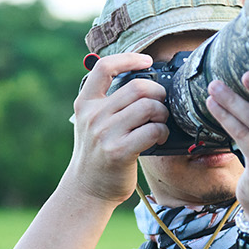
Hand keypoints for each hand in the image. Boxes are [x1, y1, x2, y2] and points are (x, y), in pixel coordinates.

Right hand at [63, 54, 169, 203]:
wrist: (87, 189)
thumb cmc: (98, 154)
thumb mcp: (92, 123)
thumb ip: (109, 104)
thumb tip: (145, 85)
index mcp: (85, 103)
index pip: (104, 67)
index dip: (129, 59)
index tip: (147, 61)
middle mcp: (93, 115)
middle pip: (138, 87)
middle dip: (158, 94)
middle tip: (161, 106)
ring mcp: (104, 133)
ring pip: (149, 107)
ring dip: (163, 114)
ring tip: (160, 124)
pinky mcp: (119, 151)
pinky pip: (153, 130)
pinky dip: (163, 132)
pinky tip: (160, 138)